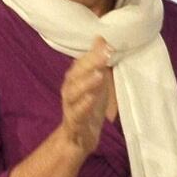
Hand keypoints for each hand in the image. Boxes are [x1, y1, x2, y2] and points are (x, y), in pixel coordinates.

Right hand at [59, 36, 112, 156]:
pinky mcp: (74, 123)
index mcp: (75, 79)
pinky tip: (91, 98)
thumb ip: (98, 62)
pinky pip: (76, 114)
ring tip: (98, 75)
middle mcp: (69, 90)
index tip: (107, 45)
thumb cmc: (90, 105)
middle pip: (75, 75)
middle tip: (105, 56)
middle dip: (89, 64)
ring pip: (73, 93)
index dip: (92, 54)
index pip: (81, 63)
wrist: (80, 138)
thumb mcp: (97, 82)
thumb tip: (101, 38)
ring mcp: (70, 107)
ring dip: (86, 83)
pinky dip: (83, 106)